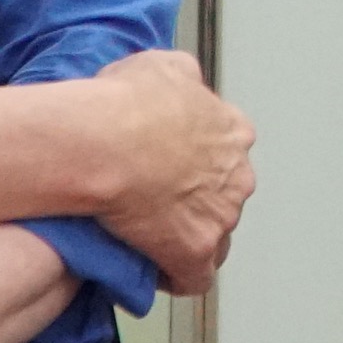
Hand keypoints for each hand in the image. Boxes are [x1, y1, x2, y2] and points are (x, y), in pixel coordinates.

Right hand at [81, 49, 253, 292]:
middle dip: (195, 198)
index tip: (170, 167)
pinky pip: (194, 276)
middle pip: (222, 193)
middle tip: (154, 200)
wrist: (104, 143)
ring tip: (149, 237)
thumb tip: (178, 85)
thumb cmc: (124, 103)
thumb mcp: (160, 66)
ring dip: (185, 236)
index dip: (196, 161)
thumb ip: (180, 78)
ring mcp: (222, 216)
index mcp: (232, 131)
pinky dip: (175, 276)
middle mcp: (237, 174)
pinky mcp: (197, 251)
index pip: (225, 152)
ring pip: (212, 234)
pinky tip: (150, 270)